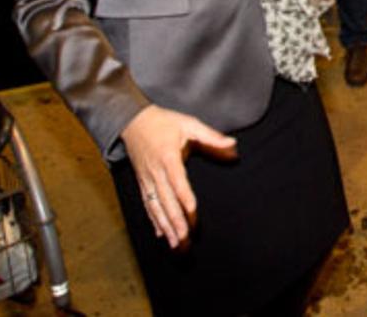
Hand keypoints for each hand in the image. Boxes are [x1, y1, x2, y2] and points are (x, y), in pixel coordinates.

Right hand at [120, 105, 237, 248]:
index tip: (193, 213)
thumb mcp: (190, 124)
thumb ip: (211, 136)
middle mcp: (155, 172)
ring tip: (175, 244)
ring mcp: (147, 180)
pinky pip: (148, 205)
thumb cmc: (164, 123)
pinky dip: (154, 221)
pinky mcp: (142, 183)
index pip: (177, 182)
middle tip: (185, 241)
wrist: (133, 122)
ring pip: (156, 207)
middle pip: (166, 201)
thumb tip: (233, 144)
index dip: (184, 199)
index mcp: (168, 158)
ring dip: (165, 227)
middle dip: (175, 222)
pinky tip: (161, 234)